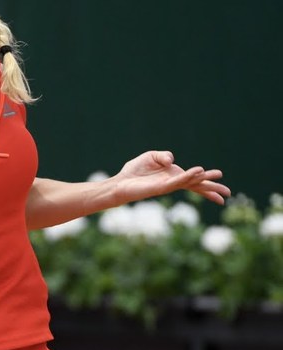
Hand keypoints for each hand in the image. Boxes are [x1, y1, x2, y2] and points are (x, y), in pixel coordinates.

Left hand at [113, 151, 230, 204]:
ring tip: (216, 176)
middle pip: (197, 186)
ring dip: (203, 179)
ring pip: (190, 183)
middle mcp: (174, 182)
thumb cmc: (135, 171)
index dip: (208, 181)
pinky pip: (177, 182)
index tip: (222, 180)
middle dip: (212, 189)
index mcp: (174, 175)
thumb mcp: (152, 157)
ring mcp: (168, 186)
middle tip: (228, 193)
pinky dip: (188, 177)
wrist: (121, 182)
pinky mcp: (160, 188)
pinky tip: (197, 172)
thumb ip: (164, 156)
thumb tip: (172, 160)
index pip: (195, 180)